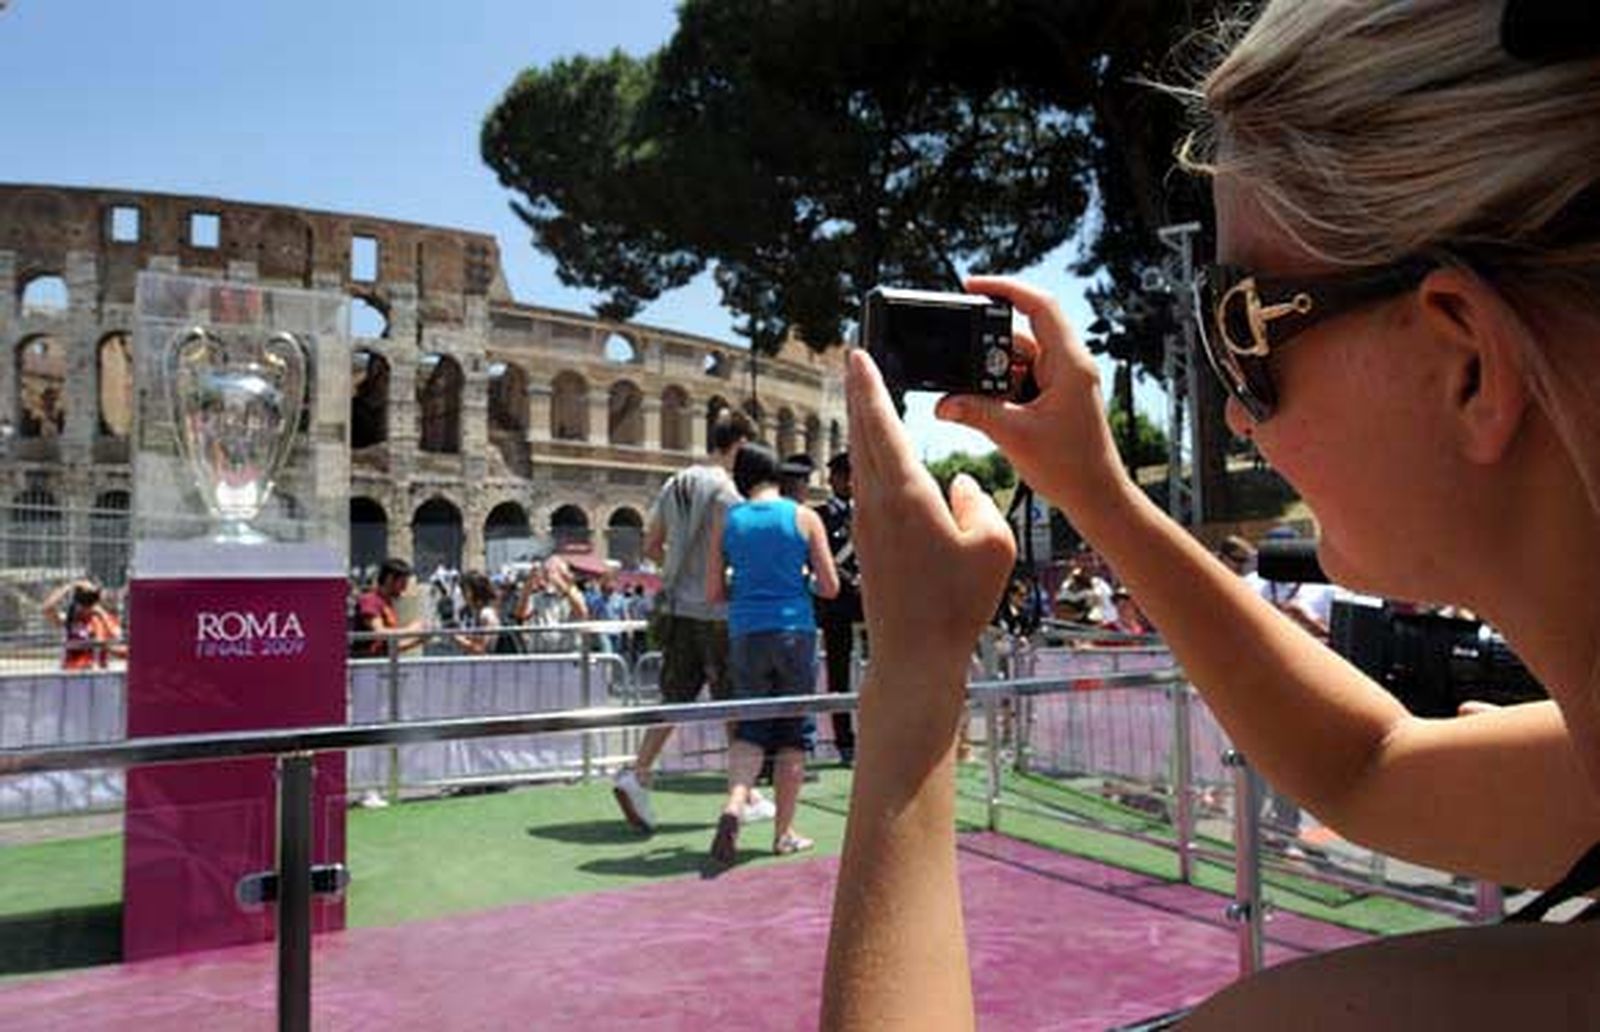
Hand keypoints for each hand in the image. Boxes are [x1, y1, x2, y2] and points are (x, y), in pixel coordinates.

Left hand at [847, 350, 1015, 678]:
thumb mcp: (993, 546)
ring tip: (862, 393)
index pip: (883, 424)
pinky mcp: (868, 539)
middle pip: (862, 433)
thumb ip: (978, 504)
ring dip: (861, 422)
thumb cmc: (956, 604)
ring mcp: (868, 521)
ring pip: (861, 457)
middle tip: (853, 358)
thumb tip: (958, 485)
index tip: (858, 355)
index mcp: (905, 494)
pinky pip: (866, 482)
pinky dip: (868, 454)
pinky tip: (874, 452)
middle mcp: (877, 502)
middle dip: (858, 392)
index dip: (870, 386)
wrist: (915, 653)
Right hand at [936, 277, 1133, 519]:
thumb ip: (975, 412)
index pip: (1038, 306)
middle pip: (1019, 335)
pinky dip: (1001, 390)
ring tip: (978, 401)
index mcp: (1069, 363)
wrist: (1096, 497)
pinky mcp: (1055, 398)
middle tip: (962, 366)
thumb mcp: (1014, 436)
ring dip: (992, 377)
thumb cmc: (1072, 467)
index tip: (971, 286)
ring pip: (1017, 361)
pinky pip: (1021, 380)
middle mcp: (1068, 366)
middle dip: (987, 349)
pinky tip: (989, 410)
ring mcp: (1062, 381)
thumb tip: (943, 402)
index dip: (1004, 289)